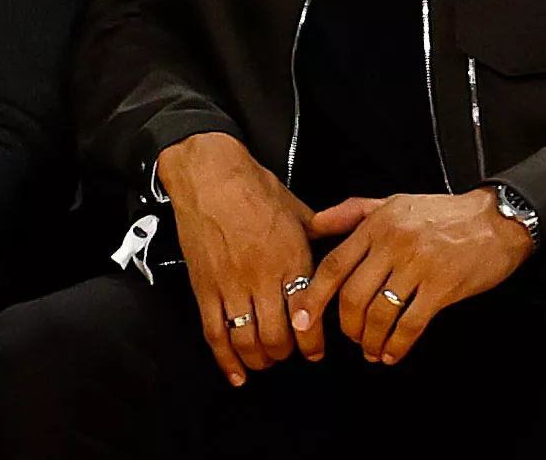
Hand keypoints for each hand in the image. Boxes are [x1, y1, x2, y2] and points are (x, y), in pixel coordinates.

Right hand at [157, 132, 315, 385]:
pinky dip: (225, 359)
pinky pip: (215, 333)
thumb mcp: (298, 209)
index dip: (314, 343)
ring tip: (264, 358)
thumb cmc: (254, 186)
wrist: (209, 173)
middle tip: (289, 351)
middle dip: (287, 354)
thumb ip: (321, 236)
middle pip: (279, 338)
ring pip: (248, 341)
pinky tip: (236, 373)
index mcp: (291, 258)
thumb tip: (341, 248)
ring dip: (259, 358)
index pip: (308, 317)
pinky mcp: (204, 286)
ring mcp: (231, 284)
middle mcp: (263, 276)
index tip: (316, 350)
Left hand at [289, 189, 535, 366]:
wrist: (496, 220)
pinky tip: (393, 353)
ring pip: (380, 313)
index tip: (303, 318)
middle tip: (349, 336)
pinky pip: (411, 324)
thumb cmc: (443, 212)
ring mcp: (418, 266)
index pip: (335, 264)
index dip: (315, 295)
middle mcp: (393, 244)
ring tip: (371, 348)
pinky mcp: (443, 288)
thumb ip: (351, 212)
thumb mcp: (393, 201)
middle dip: (346, 325)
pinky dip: (398, 345)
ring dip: (370, 339)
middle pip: (353, 295)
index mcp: (376, 224)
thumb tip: (315, 224)